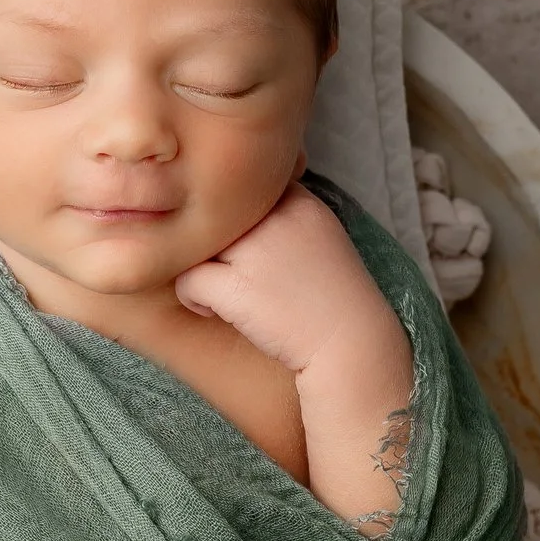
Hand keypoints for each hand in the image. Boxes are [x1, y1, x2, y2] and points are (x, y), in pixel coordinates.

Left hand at [172, 182, 397, 378]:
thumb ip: (285, 220)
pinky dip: (193, 299)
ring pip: (198, 243)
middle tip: (229, 274)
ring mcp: (256, 251)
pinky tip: (214, 313)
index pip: (247, 191)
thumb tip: (236, 216)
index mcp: (302, 204)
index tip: (247, 252)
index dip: (239, 221)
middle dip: (217, 246)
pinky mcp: (236, 287)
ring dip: (202, 268)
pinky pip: (187, 279)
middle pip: (218, 216)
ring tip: (218, 292)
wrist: (352, 349)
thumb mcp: (322, 241)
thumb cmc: (333, 304)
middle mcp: (278, 219)